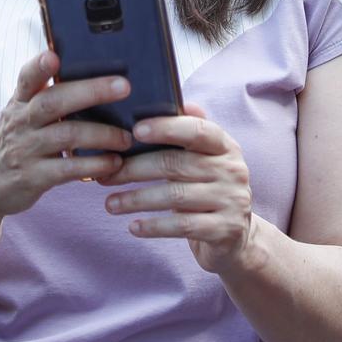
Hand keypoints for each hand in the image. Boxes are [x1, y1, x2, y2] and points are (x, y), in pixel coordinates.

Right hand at [0, 50, 132, 220]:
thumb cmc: (16, 139)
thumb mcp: (21, 112)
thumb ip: (46, 93)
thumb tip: (93, 72)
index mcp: (20, 101)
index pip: (27, 77)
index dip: (39, 65)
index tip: (54, 55)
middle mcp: (21, 121)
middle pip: (54, 102)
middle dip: (91, 91)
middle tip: (123, 86)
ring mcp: (26, 149)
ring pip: (66, 135)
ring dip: (102, 134)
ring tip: (126, 138)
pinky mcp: (33, 177)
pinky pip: (68, 169)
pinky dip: (94, 165)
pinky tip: (113, 163)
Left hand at [100, 103, 255, 273]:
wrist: (236, 236)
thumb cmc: (207, 188)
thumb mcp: (203, 159)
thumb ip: (184, 134)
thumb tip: (155, 105)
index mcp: (224, 145)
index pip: (198, 129)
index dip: (166, 128)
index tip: (135, 130)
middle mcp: (232, 170)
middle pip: (175, 164)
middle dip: (135, 168)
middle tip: (105, 174)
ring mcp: (231, 201)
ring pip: (175, 196)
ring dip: (136, 199)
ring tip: (110, 204)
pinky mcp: (224, 230)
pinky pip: (182, 225)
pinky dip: (154, 226)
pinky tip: (133, 227)